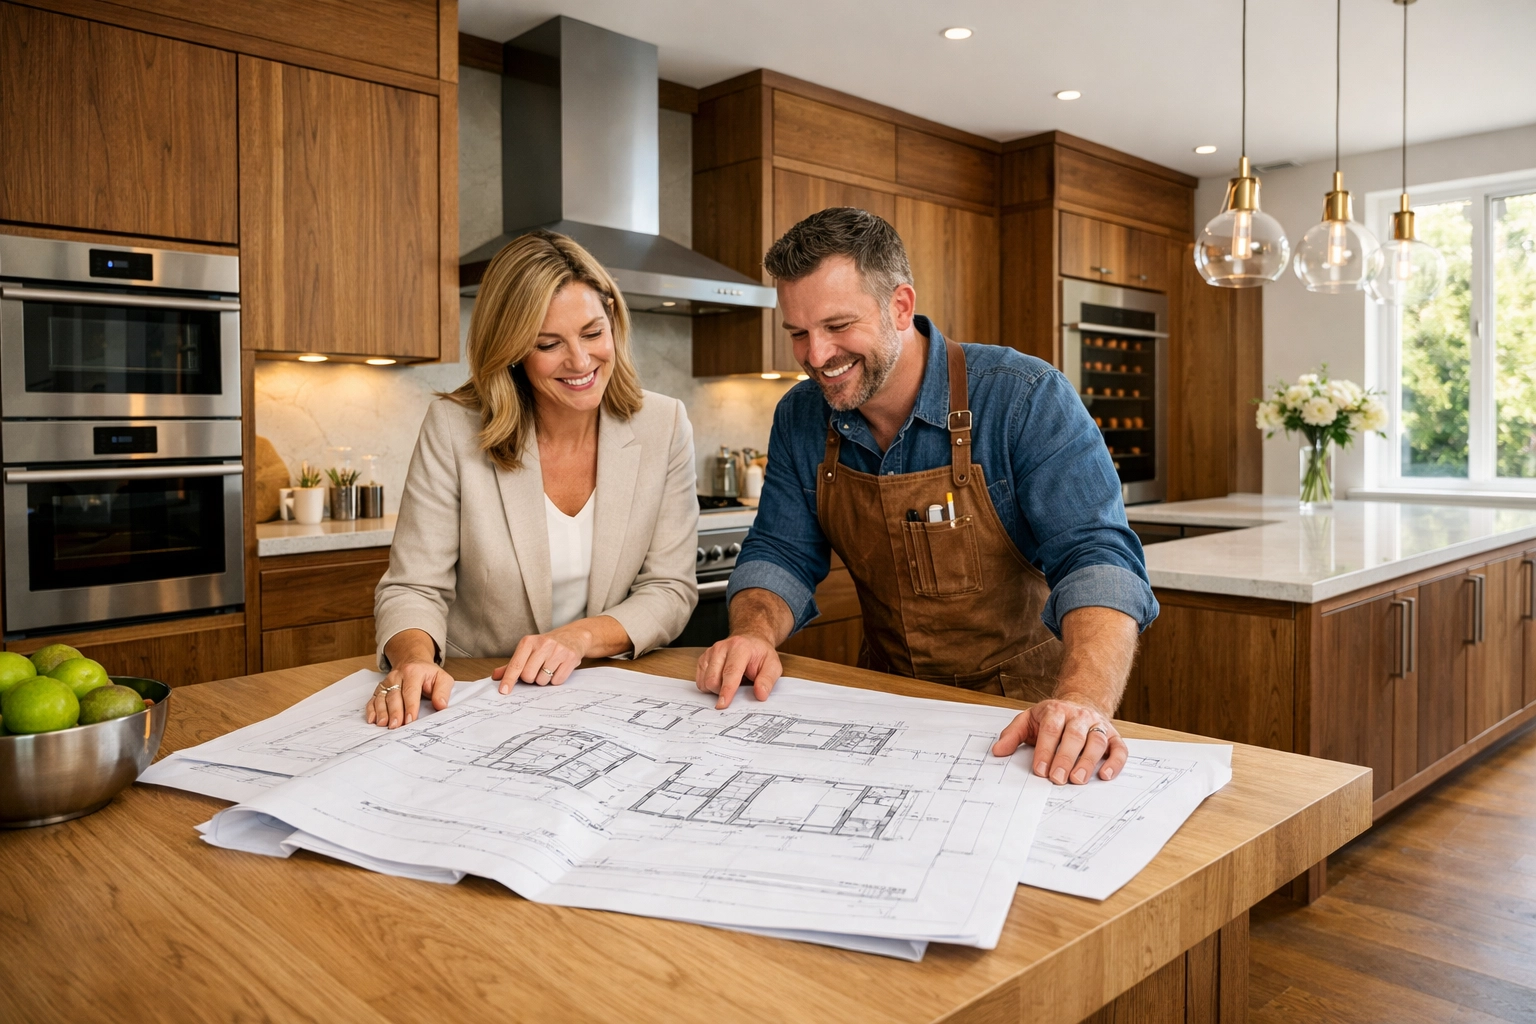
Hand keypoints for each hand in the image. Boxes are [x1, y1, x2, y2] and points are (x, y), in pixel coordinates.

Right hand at [366, 660, 455, 728]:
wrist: (412, 661)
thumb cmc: (427, 673)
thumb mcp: (442, 678)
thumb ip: (443, 691)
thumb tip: (441, 705)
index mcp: (413, 672)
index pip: (411, 691)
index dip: (410, 706)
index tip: (410, 720)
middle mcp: (397, 676)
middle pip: (394, 695)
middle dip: (394, 712)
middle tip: (396, 725)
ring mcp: (387, 682)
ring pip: (382, 697)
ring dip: (382, 712)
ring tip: (383, 724)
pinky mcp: (381, 688)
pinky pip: (374, 698)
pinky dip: (371, 709)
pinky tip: (372, 719)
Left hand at [492, 624, 592, 691]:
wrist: (573, 636)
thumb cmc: (546, 646)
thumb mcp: (529, 650)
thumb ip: (512, 664)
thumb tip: (495, 676)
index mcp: (528, 642)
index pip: (516, 665)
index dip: (509, 679)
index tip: (504, 691)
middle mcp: (543, 644)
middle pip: (528, 676)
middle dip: (530, 679)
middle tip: (536, 670)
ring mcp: (558, 650)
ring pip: (542, 680)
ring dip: (543, 680)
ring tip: (549, 668)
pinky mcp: (570, 658)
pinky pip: (557, 681)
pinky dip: (556, 679)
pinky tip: (558, 669)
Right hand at [696, 633, 781, 708]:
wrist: (750, 641)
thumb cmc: (760, 654)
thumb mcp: (773, 666)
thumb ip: (767, 680)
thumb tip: (760, 694)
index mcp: (740, 647)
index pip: (730, 672)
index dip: (727, 690)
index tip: (723, 704)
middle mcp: (722, 648)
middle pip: (713, 679)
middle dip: (722, 692)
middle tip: (736, 689)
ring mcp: (710, 652)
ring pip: (705, 682)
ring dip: (716, 689)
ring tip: (730, 683)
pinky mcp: (703, 659)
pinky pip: (700, 681)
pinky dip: (709, 686)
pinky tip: (721, 680)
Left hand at [991, 693, 1127, 784]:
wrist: (1080, 703)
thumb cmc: (1052, 718)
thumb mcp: (1029, 720)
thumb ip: (1013, 734)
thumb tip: (998, 751)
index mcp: (1056, 711)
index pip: (1051, 730)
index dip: (1045, 750)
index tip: (1039, 770)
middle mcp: (1079, 716)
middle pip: (1074, 736)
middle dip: (1065, 758)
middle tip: (1057, 779)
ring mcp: (1098, 725)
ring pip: (1096, 741)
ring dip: (1087, 761)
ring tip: (1078, 780)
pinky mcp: (1113, 736)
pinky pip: (1119, 749)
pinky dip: (1114, 762)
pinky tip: (1104, 775)